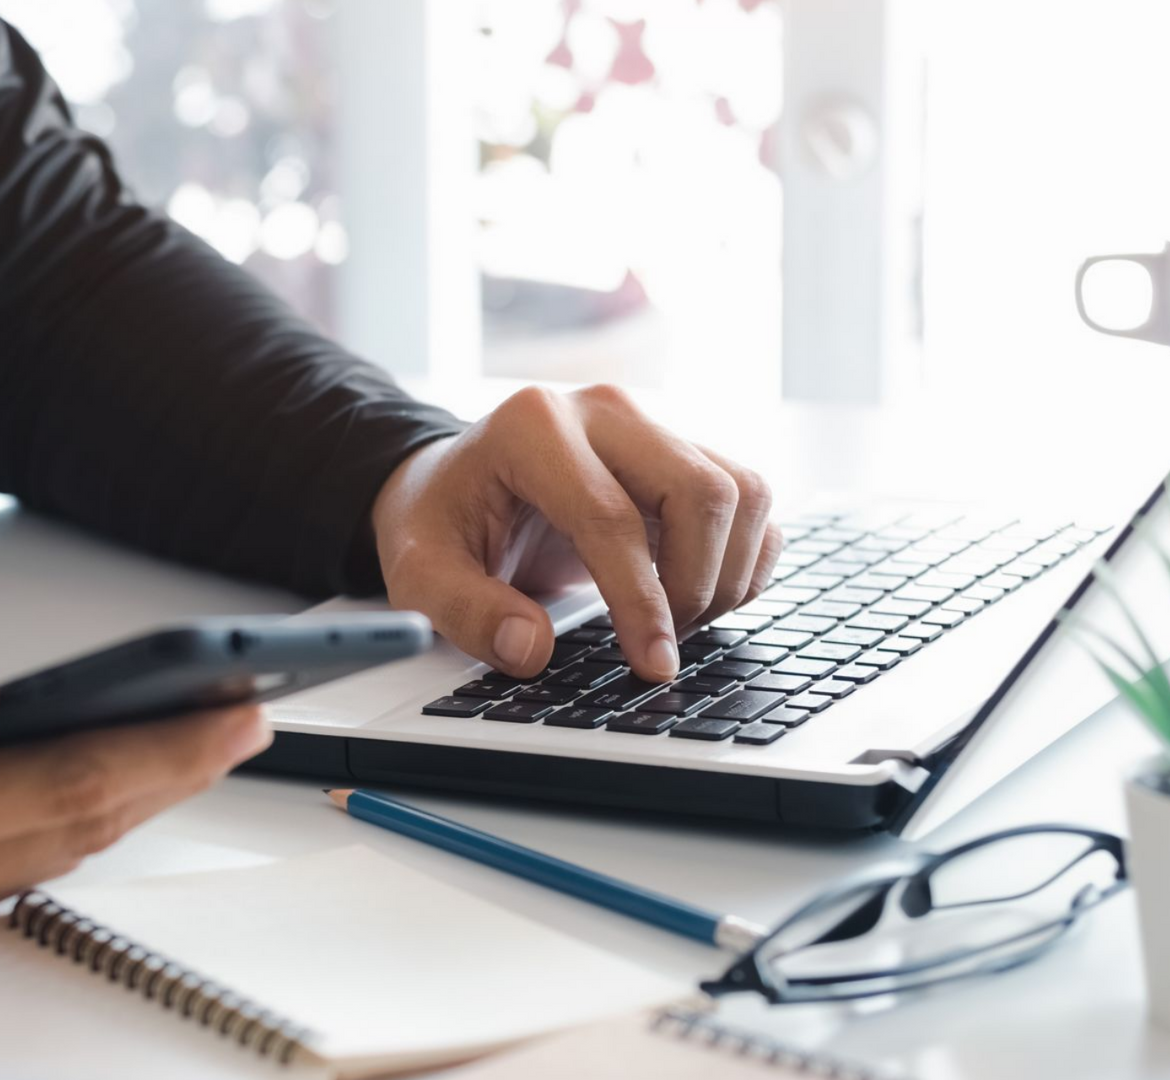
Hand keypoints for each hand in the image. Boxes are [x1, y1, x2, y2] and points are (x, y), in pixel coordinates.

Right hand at [0, 634, 269, 943]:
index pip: (62, 784)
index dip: (164, 746)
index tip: (237, 706)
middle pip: (76, 825)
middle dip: (175, 772)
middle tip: (250, 716)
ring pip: (49, 850)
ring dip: (132, 797)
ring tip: (198, 740)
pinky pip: (6, 862)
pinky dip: (69, 816)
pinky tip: (94, 780)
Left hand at [370, 386, 779, 682]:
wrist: (453, 485)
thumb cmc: (439, 523)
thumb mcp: (419, 573)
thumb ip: (467, 612)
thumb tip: (530, 648)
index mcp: (533, 427)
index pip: (612, 518)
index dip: (642, 602)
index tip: (652, 665)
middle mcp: (603, 411)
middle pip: (702, 492)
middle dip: (696, 586)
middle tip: (660, 648)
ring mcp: (650, 426)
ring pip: (742, 492)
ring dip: (728, 574)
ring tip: (676, 625)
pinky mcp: (681, 450)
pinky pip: (750, 501)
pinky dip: (743, 558)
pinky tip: (697, 597)